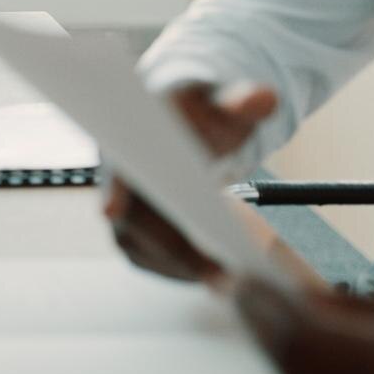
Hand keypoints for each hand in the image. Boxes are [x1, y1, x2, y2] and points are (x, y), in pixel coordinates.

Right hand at [105, 81, 277, 281]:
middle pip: (131, 219)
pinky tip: (213, 270)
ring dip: (180, 264)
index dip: (112, 187)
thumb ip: (244, 101)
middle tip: (223, 272)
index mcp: (129, 136)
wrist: (182, 127)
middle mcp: (113, 174)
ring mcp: (117, 206)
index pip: (115, 164)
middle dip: (175, 247)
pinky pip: (146, 258)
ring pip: (138, 245)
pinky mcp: (128, 231)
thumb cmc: (202, 114)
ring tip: (229, 275)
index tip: (111, 210)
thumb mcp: (227, 103)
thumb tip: (262, 98)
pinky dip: (180, 269)